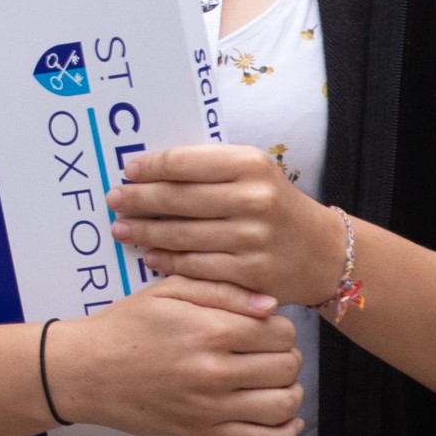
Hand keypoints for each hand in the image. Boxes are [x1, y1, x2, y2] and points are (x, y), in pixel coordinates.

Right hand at [43, 277, 304, 435]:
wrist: (85, 371)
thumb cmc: (125, 326)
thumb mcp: (169, 290)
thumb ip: (223, 291)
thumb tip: (271, 306)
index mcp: (211, 330)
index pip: (281, 332)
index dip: (280, 327)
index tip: (264, 328)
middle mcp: (216, 372)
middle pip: (287, 366)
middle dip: (286, 355)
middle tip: (267, 353)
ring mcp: (211, 408)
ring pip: (283, 404)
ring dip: (289, 391)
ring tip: (273, 381)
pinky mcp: (203, 435)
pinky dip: (285, 433)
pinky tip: (283, 417)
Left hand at [110, 144, 347, 304]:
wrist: (321, 251)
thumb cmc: (275, 205)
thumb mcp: (253, 173)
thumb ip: (209, 169)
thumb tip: (148, 170)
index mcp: (251, 164)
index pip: (185, 163)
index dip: (150, 168)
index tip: (128, 172)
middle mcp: (253, 198)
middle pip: (178, 199)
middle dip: (138, 200)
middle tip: (114, 200)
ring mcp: (252, 238)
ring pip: (182, 234)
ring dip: (144, 232)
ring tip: (122, 229)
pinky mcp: (250, 273)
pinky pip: (195, 266)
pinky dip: (166, 260)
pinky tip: (149, 254)